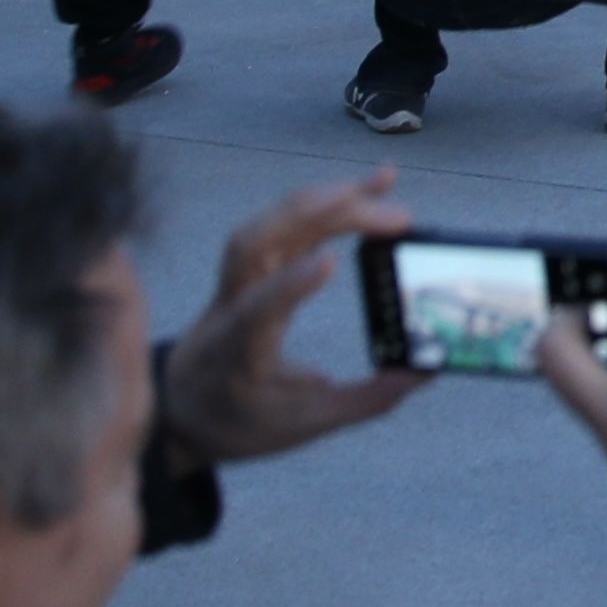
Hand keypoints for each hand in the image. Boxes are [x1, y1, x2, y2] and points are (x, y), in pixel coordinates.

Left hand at [156, 172, 426, 471]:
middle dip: (321, 214)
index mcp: (236, 354)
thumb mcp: (302, 425)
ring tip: (381, 181)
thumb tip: (424, 372)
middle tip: (393, 214)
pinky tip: (358, 191)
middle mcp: (228, 308)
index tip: (330, 262)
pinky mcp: (249, 269)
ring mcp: (234, 282)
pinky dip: (318, 202)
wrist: (182, 409)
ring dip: (324, 196)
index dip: (289, 285)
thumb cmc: (240, 420)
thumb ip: (363, 400)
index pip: (256, 311)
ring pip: (266, 223)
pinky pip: (278, 224)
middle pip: (256, 244)